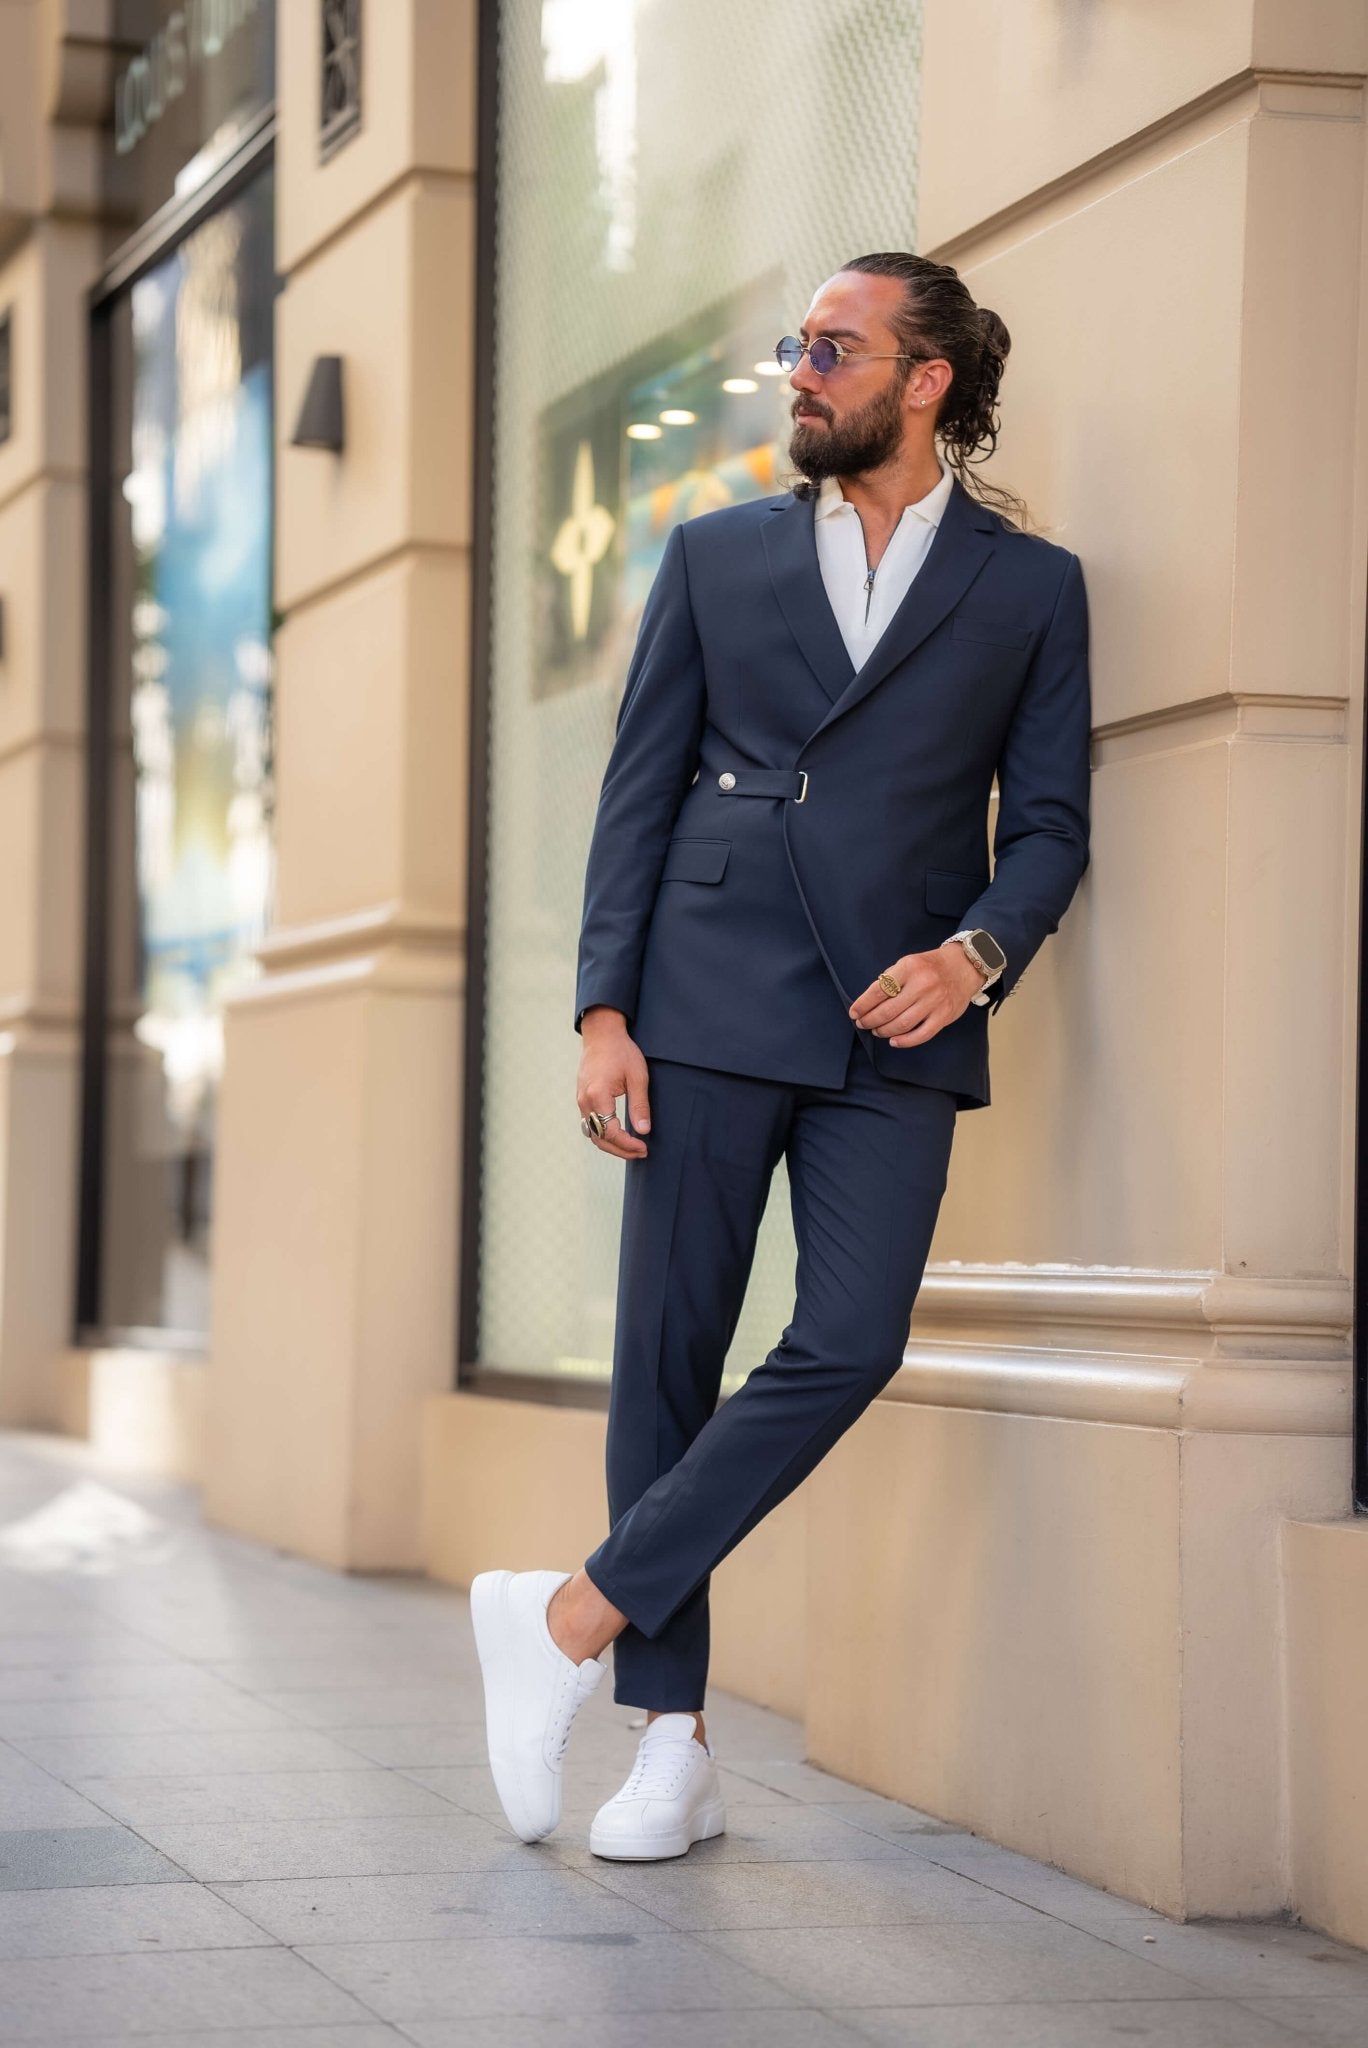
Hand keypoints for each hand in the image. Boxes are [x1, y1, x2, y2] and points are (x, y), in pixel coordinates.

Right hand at [577, 1008, 651, 1159]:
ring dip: (611, 1145)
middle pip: (599, 1138)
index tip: (643, 1148)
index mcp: (598, 1096)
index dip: (627, 1145)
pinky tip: (619, 1135)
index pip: (610, 1132)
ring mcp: (580, 1100)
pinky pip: (590, 1124)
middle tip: (641, 1152)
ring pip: (592, 1134)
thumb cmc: (621, 1052)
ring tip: (632, 1148)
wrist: (602, 1035)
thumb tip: (643, 1131)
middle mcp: (585, 1101)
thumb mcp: (637, 1077)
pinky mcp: (582, 1099)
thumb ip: (639, 1105)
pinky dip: (603, 1135)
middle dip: (620, 1150)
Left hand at [848, 942, 986, 1046]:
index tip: (854, 1012)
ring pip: (902, 1024)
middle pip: (888, 1010)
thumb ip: (890, 980)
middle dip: (870, 1020)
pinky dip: (905, 1041)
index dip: (862, 1005)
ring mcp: (935, 1001)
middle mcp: (922, 985)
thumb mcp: (908, 963)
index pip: (879, 990)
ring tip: (876, 1031)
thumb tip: (868, 1002)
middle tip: (862, 1023)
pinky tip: (894, 1041)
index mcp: (909, 968)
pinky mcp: (944, 1016)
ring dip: (884, 1031)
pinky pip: (922, 1034)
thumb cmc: (930, 967)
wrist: (963, 967)